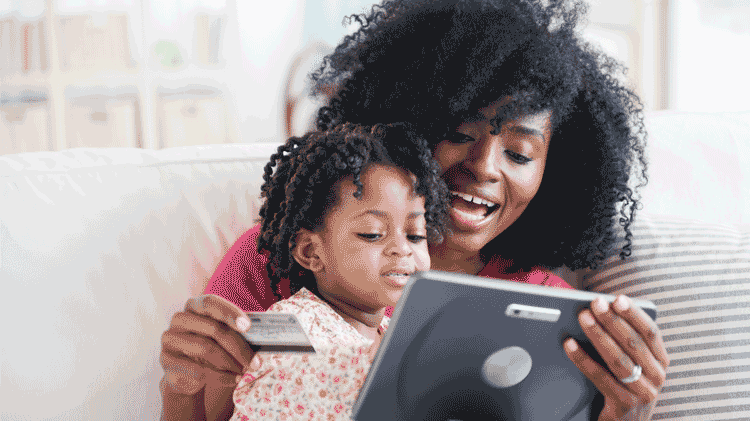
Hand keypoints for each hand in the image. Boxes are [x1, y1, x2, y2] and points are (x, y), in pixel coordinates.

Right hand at [160, 295, 257, 420]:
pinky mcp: (167, 362)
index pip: (210, 303)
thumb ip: (235, 330)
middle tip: (256, 362)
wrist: (187, 372)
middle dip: (239, 347)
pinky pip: (198, 370)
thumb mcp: (221, 335)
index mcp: (193, 306)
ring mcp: (170, 340)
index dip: (230, 313)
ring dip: (231, 363)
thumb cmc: (210, 346)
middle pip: (213, 329)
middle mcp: (179, 319)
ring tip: (245, 371)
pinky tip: (233, 379)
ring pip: (206, 350)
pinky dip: (221, 377)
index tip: (248, 327)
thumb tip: (262, 335)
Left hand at [564, 295, 669, 420]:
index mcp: (661, 360)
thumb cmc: (624, 383)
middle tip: (594, 304)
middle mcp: (657, 376)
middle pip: (633, 343)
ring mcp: (642, 393)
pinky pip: (601, 378)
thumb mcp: (632, 361)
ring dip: (598, 335)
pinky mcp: (624, 406)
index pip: (651, 332)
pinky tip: (569, 345)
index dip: (634, 314)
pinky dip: (583, 359)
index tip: (618, 299)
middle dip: (612, 321)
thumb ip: (624, 339)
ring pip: (618, 360)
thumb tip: (601, 310)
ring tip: (583, 318)